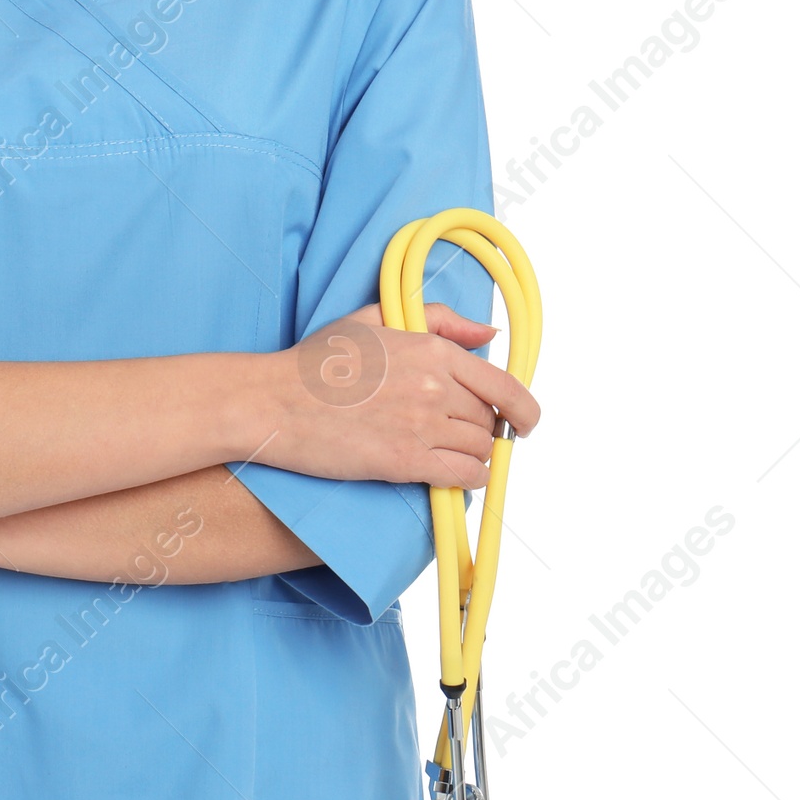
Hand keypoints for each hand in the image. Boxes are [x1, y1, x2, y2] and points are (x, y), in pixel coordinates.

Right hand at [262, 300, 539, 489]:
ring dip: (474, 455)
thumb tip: (488, 333)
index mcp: (431, 349)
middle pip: (489, 419)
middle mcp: (434, 386)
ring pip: (480, 449)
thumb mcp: (374, 320)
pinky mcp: (405, 461)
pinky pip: (463, 476)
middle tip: (458, 433)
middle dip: (482, 429)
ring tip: (451, 454)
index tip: (524, 421)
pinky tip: (455, 475)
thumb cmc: (318, 361)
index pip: (503, 385)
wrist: (275, 401)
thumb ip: (438, 320)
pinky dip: (469, 479)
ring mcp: (421, 425)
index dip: (523, 408)